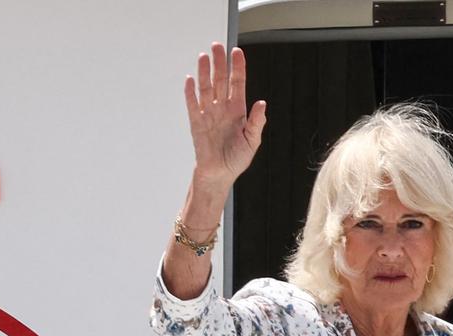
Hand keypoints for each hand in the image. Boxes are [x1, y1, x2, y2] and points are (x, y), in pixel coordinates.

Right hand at [184, 43, 266, 188]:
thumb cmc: (237, 158)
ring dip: (204, 72)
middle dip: (219, 63)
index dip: (237, 68)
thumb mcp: (252, 141)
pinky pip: (192, 104)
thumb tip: (262, 104)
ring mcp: (208, 113)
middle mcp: (223, 108)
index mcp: (238, 111)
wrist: (219, 173)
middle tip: (217, 45)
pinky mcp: (196, 122)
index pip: (238, 83)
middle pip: (220, 80)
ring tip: (204, 56)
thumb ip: (256, 122)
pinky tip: (190, 80)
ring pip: (206, 88)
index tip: (236, 51)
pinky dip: (190, 92)